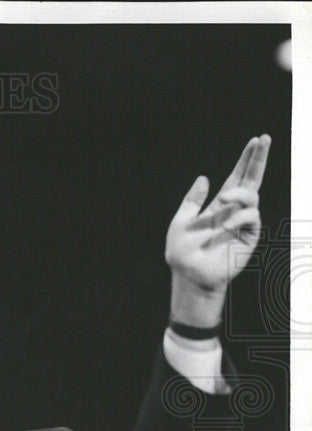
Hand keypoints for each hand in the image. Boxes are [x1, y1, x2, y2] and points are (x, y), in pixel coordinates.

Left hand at [165, 134, 269, 326]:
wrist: (188, 275)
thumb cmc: (182, 253)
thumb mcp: (181, 222)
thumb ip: (192, 201)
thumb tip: (204, 177)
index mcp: (218, 206)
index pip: (236, 179)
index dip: (245, 161)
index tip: (255, 141)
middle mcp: (233, 212)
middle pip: (251, 181)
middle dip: (259, 160)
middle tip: (265, 139)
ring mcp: (243, 224)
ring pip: (252, 197)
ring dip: (239, 194)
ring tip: (223, 200)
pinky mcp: (249, 238)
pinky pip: (252, 218)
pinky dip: (239, 216)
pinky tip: (225, 225)